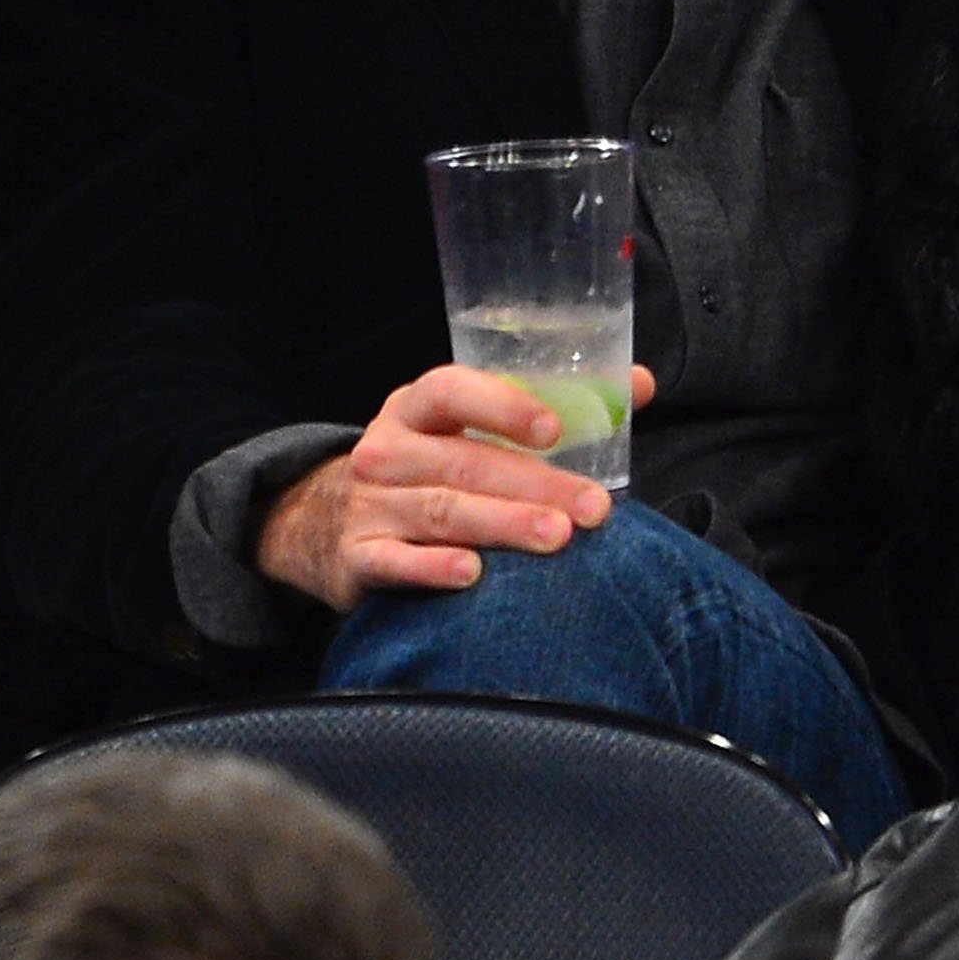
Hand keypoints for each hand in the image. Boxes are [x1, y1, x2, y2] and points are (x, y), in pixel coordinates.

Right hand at [253, 362, 657, 611]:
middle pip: (465, 464)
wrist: (318, 522)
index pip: (453, 391)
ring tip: (556, 537)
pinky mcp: (357, 557)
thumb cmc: (423, 467)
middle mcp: (388, 450)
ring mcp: (369, 504)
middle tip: (591, 508)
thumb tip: (640, 384)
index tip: (554, 428)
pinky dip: (433, 568)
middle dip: (534, 485)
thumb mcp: (463, 427)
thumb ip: (549, 406)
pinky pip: (395, 562)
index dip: (503, 405)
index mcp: (417, 407)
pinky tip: (472, 575)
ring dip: (502, 525)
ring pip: (442, 511)